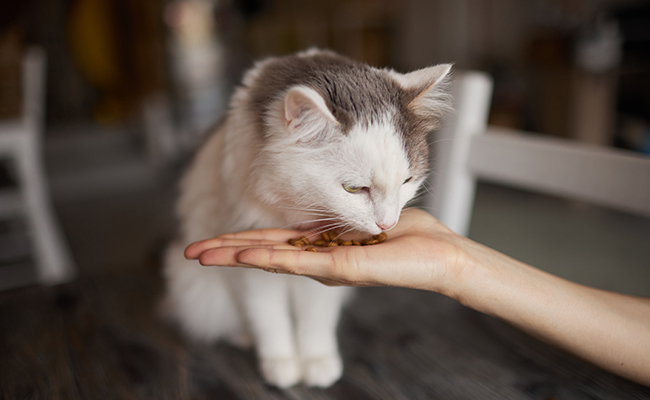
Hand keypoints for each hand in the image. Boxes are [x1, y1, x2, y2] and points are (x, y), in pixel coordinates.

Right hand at [184, 208, 467, 292]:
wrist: (441, 254)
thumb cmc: (411, 235)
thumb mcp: (364, 218)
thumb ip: (336, 217)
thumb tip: (318, 209)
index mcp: (321, 244)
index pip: (274, 241)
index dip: (242, 239)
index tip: (214, 238)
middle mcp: (318, 258)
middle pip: (265, 253)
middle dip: (227, 252)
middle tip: (192, 252)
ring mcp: (327, 264)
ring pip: (275, 260)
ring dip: (239, 256)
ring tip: (206, 255)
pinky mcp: (341, 268)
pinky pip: (301, 263)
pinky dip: (272, 258)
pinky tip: (246, 256)